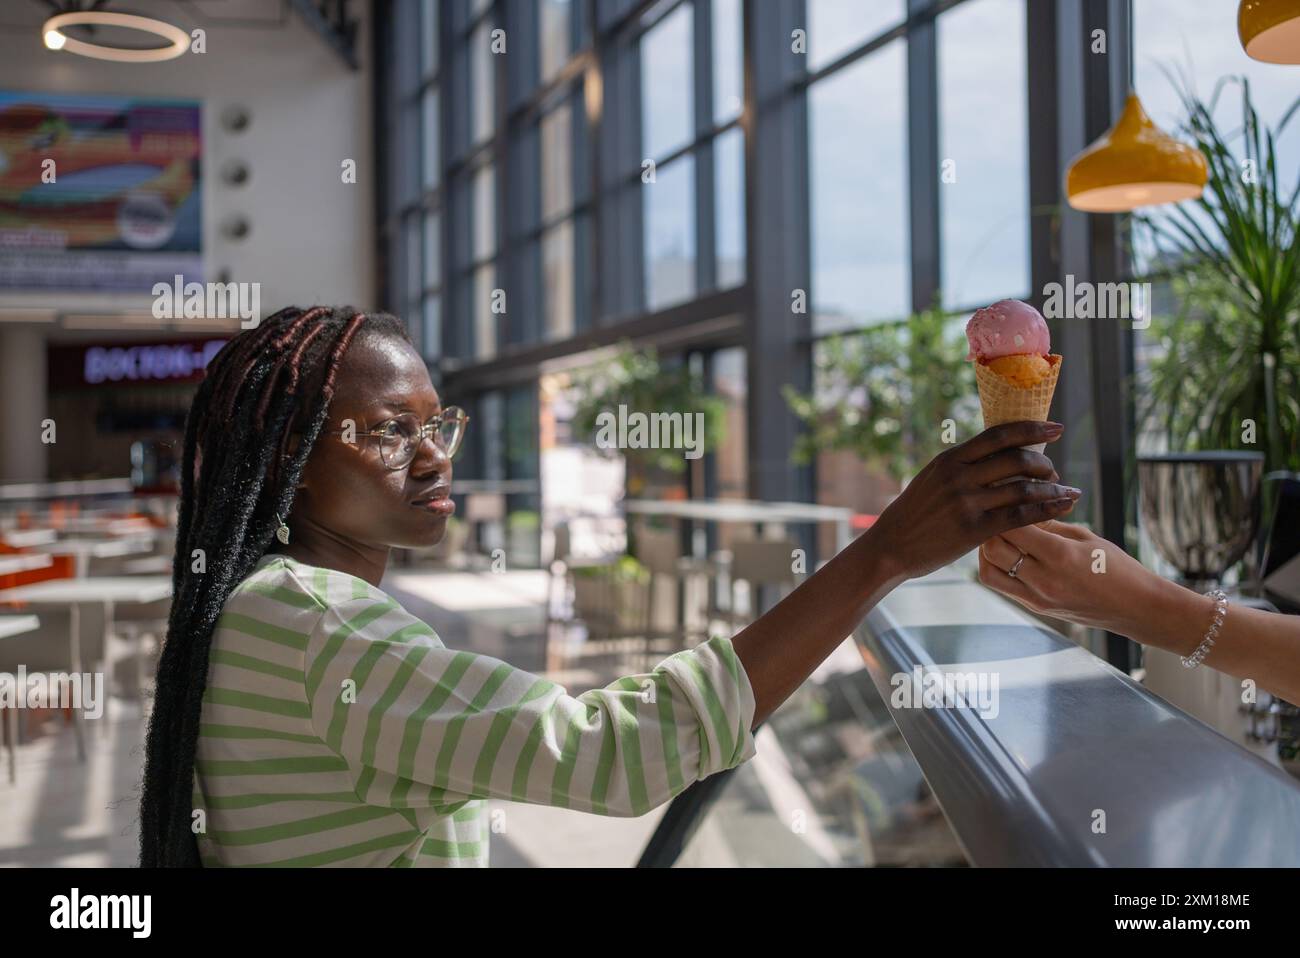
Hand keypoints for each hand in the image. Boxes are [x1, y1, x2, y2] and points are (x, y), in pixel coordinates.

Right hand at [868, 421, 1081, 580]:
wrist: (891, 546)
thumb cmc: (914, 513)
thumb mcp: (933, 478)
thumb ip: (962, 465)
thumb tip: (995, 452)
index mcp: (950, 459)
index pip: (999, 435)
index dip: (1032, 428)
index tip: (1056, 428)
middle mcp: (959, 477)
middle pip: (1017, 459)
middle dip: (1045, 464)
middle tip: (1054, 473)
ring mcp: (966, 503)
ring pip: (1024, 488)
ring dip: (1053, 488)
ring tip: (1066, 491)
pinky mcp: (974, 530)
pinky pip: (1020, 516)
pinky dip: (1047, 509)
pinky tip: (1063, 507)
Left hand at [978, 519, 1162, 633]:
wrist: (1135, 608)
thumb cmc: (1116, 566)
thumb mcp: (1085, 537)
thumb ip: (1048, 522)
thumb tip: (1021, 504)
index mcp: (1060, 555)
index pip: (1013, 526)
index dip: (1004, 509)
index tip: (1004, 497)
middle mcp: (1044, 579)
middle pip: (993, 549)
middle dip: (991, 528)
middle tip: (999, 515)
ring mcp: (1037, 597)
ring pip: (989, 572)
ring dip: (987, 552)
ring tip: (1001, 536)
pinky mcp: (1035, 607)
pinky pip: (1002, 586)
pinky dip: (997, 567)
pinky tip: (1008, 554)